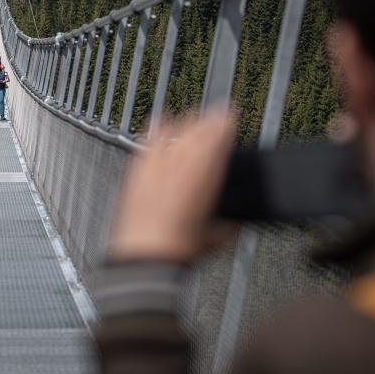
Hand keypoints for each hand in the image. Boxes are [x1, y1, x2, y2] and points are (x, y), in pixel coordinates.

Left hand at [108, 108, 238, 263]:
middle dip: (209, 120)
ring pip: (174, 132)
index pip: (219, 140)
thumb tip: (236, 223)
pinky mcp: (138, 172)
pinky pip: (148, 141)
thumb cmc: (179, 249)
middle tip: (216, 116)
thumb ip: (230, 224)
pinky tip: (159, 120)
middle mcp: (181, 167)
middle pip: (197, 130)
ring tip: (193, 117)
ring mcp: (157, 167)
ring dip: (186, 122)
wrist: (145, 257)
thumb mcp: (216, 238)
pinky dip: (156, 129)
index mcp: (205, 180)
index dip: (227, 124)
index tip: (231, 117)